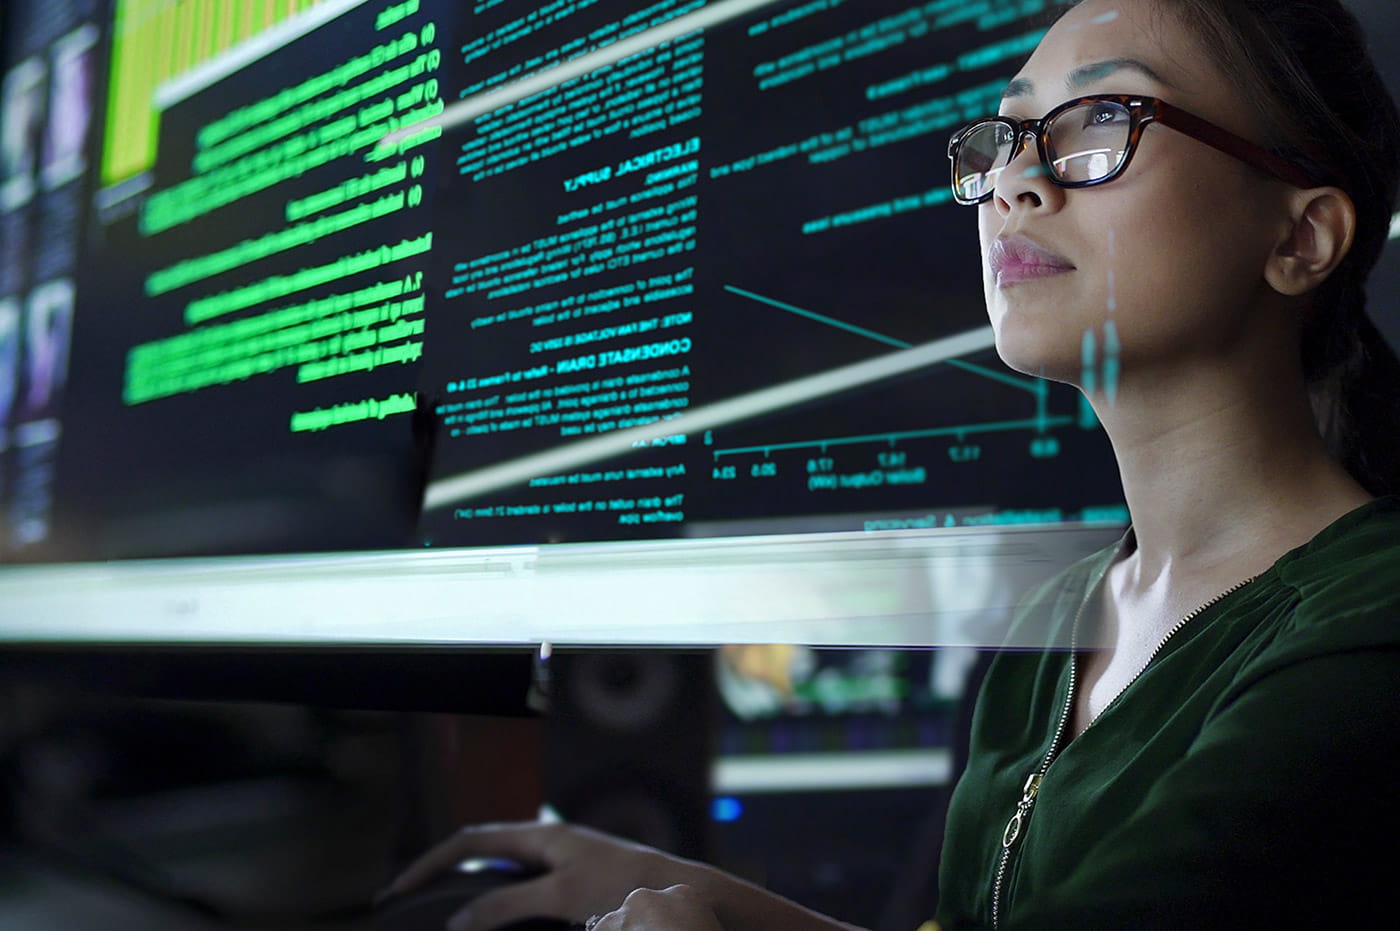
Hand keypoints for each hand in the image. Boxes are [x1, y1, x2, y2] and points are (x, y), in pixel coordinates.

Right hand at [382, 820, 704, 930]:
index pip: (470, 842)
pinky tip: (492, 921)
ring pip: (501, 873)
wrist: (678, 892)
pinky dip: (498, 902)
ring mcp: (560, 863)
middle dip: (442, 874)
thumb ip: (507, 905)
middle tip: (410, 901)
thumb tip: (458, 921)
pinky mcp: (573, 884)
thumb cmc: (625, 885)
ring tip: (442, 913)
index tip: (400, 889)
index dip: (430, 864)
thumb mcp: (560, 896)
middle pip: (480, 853)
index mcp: (540, 835)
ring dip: (470, 890)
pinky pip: (522, 889)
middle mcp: (547, 843)